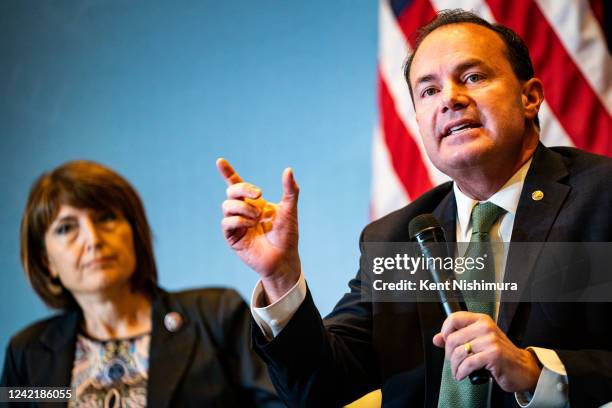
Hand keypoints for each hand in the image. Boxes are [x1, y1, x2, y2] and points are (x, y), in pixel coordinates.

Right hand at [217, 158, 300, 302]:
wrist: (284, 258)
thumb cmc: (287, 236)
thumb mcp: (290, 210)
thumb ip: (290, 191)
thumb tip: (288, 170)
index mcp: (255, 203)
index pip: (237, 184)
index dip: (227, 173)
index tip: (220, 161)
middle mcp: (243, 211)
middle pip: (232, 191)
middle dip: (243, 189)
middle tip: (259, 194)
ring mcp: (237, 224)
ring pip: (228, 205)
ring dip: (244, 207)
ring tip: (257, 217)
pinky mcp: (232, 237)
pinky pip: (227, 222)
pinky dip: (239, 220)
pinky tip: (250, 225)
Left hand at [432, 311, 540, 392]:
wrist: (523, 368)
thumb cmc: (500, 355)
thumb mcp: (479, 341)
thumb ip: (458, 337)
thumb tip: (437, 339)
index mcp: (481, 320)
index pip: (454, 318)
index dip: (444, 331)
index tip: (445, 342)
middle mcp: (486, 327)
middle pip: (453, 338)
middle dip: (449, 355)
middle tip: (454, 362)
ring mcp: (491, 340)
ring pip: (459, 352)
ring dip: (455, 366)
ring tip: (458, 371)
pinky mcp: (493, 355)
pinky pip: (468, 364)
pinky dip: (461, 372)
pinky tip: (462, 375)